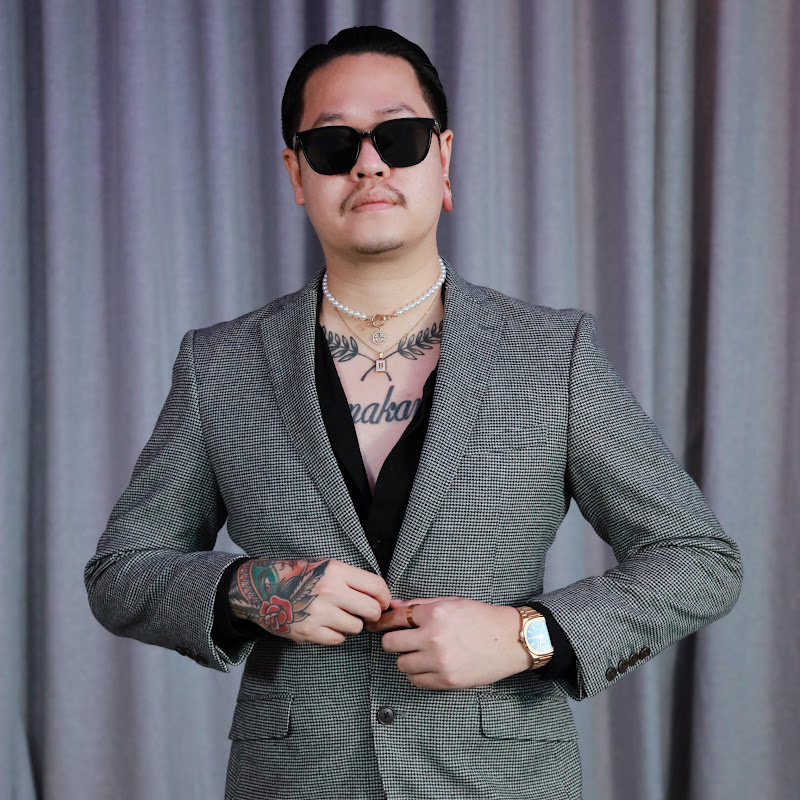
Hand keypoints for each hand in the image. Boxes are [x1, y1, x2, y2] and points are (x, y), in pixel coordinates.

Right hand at [229, 558, 390, 644]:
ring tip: (339, 617)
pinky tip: (326, 625)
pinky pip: (338, 639)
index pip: (376, 586)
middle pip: (371, 610)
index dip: (385, 597)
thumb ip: (352, 579)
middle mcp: (330, 591)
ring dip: (352, 625)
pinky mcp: (309, 632)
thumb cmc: (299, 577)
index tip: (383, 603)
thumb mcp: (326, 567)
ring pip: (356, 627)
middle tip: (366, 614)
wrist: (262, 589)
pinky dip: (336, 635)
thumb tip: (382, 597)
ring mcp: (319, 613)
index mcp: (336, 571)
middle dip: (372, 615)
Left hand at [366, 597, 532, 688]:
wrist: (509, 640)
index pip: (394, 618)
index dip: (382, 622)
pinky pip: (416, 681)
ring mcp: (439, 661)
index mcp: (434, 613)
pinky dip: (417, 674)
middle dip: (393, 641)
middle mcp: (433, 637)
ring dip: (406, 659)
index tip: (375, 625)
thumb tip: (393, 606)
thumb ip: (419, 605)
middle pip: (391, 643)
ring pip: (401, 664)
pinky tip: (428, 666)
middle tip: (400, 640)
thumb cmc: (480, 618)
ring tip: (419, 653)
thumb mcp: (450, 602)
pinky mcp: (447, 680)